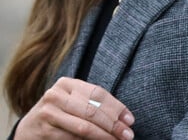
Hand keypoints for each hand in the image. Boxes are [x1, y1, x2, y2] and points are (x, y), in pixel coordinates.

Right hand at [14, 77, 134, 138]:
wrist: (27, 130)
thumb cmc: (58, 114)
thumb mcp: (73, 102)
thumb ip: (92, 104)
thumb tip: (124, 118)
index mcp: (67, 83)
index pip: (98, 94)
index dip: (116, 107)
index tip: (130, 120)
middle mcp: (56, 95)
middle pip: (92, 110)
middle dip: (113, 124)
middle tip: (127, 134)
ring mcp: (48, 113)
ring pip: (84, 127)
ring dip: (104, 136)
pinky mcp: (44, 131)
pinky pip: (73, 138)